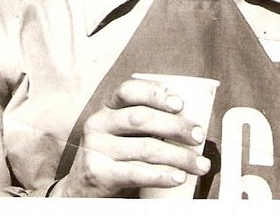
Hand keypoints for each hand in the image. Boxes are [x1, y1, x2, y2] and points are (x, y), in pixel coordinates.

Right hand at [53, 78, 210, 197]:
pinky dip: (161, 176)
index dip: (155, 93)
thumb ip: (145, 124)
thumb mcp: (121, 133)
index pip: (128, 91)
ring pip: (144, 148)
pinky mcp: (98, 173)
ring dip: (178, 156)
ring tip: (199, 164)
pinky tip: (178, 177)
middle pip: (140, 118)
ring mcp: (96, 148)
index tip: (180, 103)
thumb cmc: (113, 156)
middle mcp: (98, 124)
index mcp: (107, 109)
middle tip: (198, 136)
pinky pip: (135, 173)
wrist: (81, 189)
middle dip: (175, 126)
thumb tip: (191, 124)